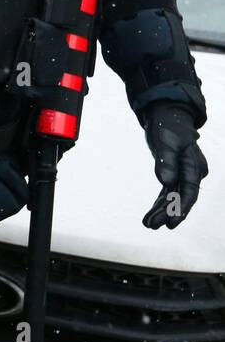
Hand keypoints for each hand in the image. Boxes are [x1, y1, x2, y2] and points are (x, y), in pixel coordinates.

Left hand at [141, 104, 207, 229]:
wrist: (167, 116)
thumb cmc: (168, 127)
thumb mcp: (166, 142)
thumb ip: (166, 162)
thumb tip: (166, 182)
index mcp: (194, 166)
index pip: (189, 191)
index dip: (181, 208)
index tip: (172, 223)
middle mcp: (191, 173)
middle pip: (180, 197)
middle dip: (168, 213)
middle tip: (153, 225)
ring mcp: (182, 174)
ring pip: (172, 197)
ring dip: (161, 211)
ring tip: (148, 224)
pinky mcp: (172, 173)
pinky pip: (166, 192)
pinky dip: (159, 203)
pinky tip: (150, 215)